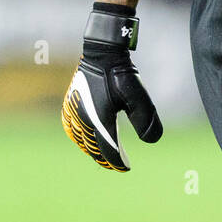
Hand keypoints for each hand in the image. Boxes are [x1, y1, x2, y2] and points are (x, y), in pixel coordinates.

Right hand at [61, 5, 162, 169]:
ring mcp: (73, 113)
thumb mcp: (139, 96)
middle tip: (118, 165)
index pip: (108, 150)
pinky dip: (81, 139)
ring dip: (93, 150)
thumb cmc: (121, 75)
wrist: (101, 54)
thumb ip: (146, 119)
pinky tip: (87, 140)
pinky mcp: (69, 107)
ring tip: (105, 155)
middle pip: (94, 148)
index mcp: (99, 120)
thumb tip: (152, 141)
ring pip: (82, 141)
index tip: (126, 168)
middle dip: (106, 158)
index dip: (117, 162)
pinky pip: (73, 130)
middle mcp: (83, 120)